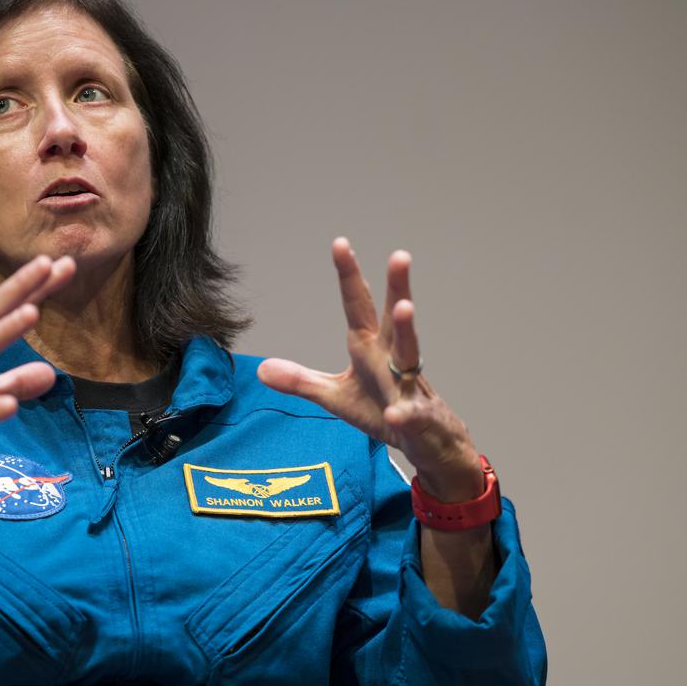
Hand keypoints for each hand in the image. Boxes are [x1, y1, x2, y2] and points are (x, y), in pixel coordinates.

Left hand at [257, 238, 483, 501]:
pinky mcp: (418, 417)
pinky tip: (396, 413)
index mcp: (369, 348)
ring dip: (407, 330)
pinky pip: (411, 413)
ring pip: (410, 353)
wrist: (425, 441)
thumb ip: (301, 381)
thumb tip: (262, 368)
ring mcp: (408, 386)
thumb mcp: (334, 397)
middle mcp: (392, 358)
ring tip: (404, 307)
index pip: (357, 306)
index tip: (341, 243)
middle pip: (393, 318)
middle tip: (399, 255)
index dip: (349, 276)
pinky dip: (405, 413)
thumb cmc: (380, 409)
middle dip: (396, 286)